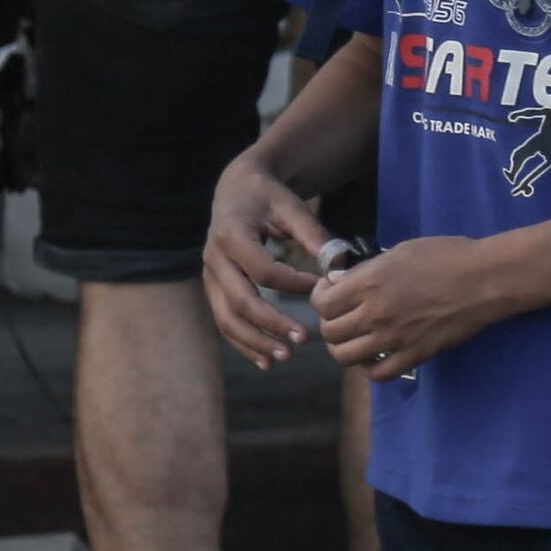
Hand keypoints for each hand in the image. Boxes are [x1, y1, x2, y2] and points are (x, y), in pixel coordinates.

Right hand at [201, 149, 337, 369]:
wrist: (235, 190)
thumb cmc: (268, 197)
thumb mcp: (292, 207)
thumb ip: (315, 236)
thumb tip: (340, 268)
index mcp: (232, 234)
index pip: (262, 270)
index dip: (293, 284)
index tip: (320, 291)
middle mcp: (214, 257)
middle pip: (240, 300)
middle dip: (271, 324)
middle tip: (303, 341)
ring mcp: (210, 276)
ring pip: (227, 318)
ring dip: (255, 342)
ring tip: (285, 357)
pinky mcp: (213, 288)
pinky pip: (224, 322)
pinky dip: (243, 343)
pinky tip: (265, 361)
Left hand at [311, 237, 512, 383]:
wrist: (485, 280)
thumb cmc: (447, 256)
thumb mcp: (400, 251)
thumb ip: (366, 270)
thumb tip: (339, 282)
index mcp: (369, 283)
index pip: (322, 303)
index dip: (320, 299)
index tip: (330, 294)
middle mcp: (375, 313)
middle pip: (330, 332)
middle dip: (330, 324)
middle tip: (342, 317)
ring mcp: (394, 338)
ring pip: (346, 357)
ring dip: (344, 349)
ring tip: (354, 340)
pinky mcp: (414, 355)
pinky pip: (379, 373)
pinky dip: (369, 369)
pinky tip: (374, 357)